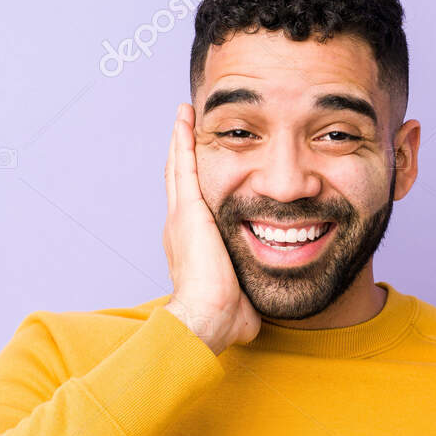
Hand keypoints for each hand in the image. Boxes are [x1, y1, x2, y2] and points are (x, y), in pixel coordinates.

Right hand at [162, 102, 259, 353]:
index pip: (193, 207)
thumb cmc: (225, 319)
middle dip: (183, 154)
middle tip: (185, 129)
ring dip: (181, 140)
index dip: (194, 187)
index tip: (200, 171)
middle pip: (180, 181)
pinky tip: (186, 118)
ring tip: (184, 115)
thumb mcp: (240, 300)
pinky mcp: (188, 209)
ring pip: (179, 167)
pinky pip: (184, 165)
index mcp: (191, 246)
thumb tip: (257, 312)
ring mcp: (181, 216)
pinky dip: (183, 140)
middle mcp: (180, 227)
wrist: (207, 318)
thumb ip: (247, 296)